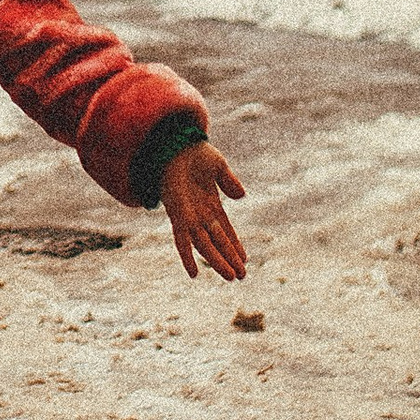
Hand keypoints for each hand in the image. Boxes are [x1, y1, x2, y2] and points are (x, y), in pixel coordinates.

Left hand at [161, 139, 247, 281]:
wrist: (174, 142)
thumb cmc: (193, 152)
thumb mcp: (218, 166)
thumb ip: (229, 181)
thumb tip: (242, 196)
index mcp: (211, 203)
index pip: (225, 230)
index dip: (234, 245)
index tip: (245, 260)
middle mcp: (200, 213)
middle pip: (217, 241)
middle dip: (229, 259)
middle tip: (241, 276)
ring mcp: (189, 215)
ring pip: (205, 245)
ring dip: (217, 261)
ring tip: (231, 277)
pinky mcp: (178, 214)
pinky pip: (182, 239)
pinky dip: (187, 256)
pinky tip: (194, 273)